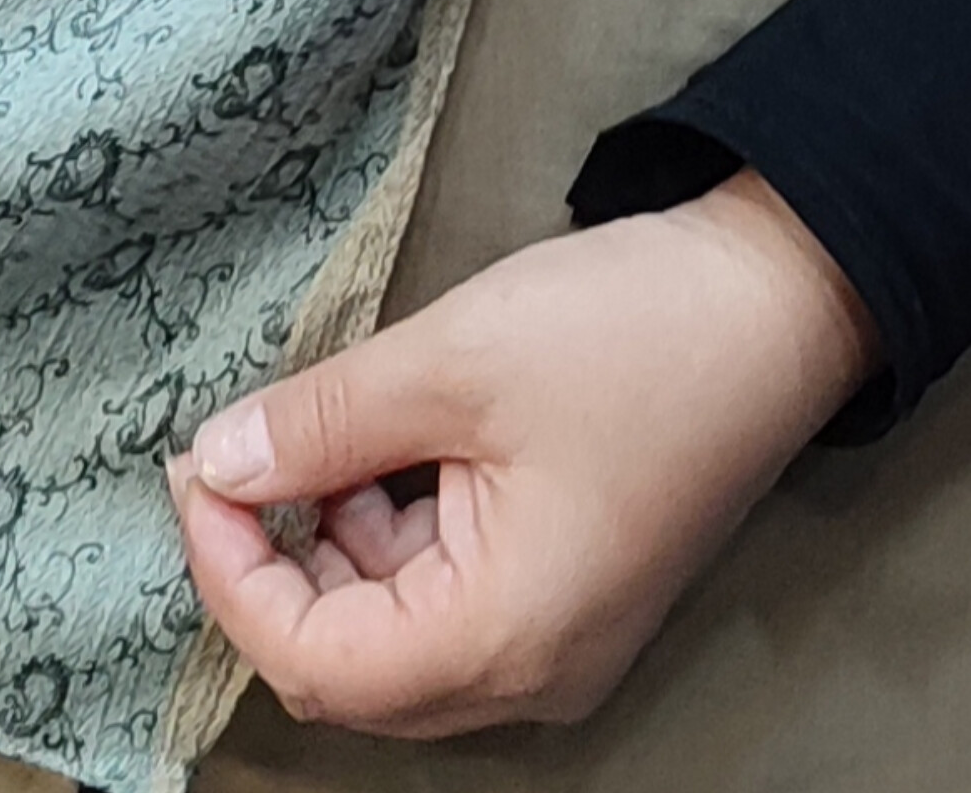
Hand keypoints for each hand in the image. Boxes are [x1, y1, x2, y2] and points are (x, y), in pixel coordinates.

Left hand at [168, 173, 880, 741]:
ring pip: (395, 629)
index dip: (231, 576)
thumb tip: (214, 462)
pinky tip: (386, 437)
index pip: (319, 665)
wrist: (777, 300)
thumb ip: (322, 422)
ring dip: (334, 539)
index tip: (193, 472)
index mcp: (507, 637)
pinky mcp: (570, 589)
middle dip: (274, 564)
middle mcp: (533, 670)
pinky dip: (393, 528)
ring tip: (325, 423)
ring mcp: (559, 637)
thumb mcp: (451, 360)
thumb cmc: (627, 332)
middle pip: (352, 666)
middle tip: (231, 448)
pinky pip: (448, 593)